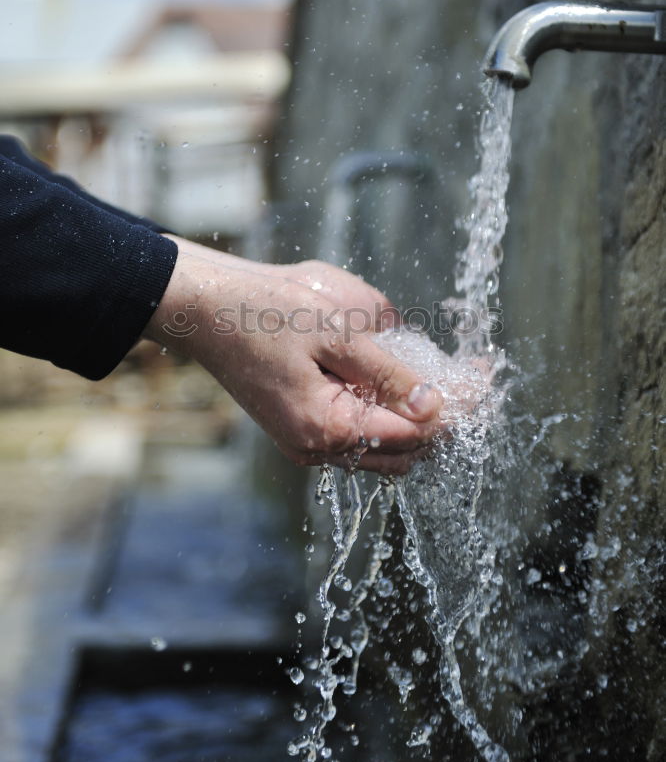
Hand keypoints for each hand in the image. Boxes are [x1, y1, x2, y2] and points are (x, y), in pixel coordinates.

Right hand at [145, 241, 442, 473]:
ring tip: (439, 377)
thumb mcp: (337, 334)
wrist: (204, 309)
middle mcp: (316, 450)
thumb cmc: (266, 311)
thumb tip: (439, 407)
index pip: (416, 433)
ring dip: (414, 419)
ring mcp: (304, 443)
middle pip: (404, 452)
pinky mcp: (297, 428)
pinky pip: (356, 435)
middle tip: (469, 376)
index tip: (487, 376)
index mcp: (327, 429)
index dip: (457, 407)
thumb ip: (391, 375)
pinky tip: (394, 381)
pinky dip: (383, 415)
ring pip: (382, 449)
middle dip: (442, 419)